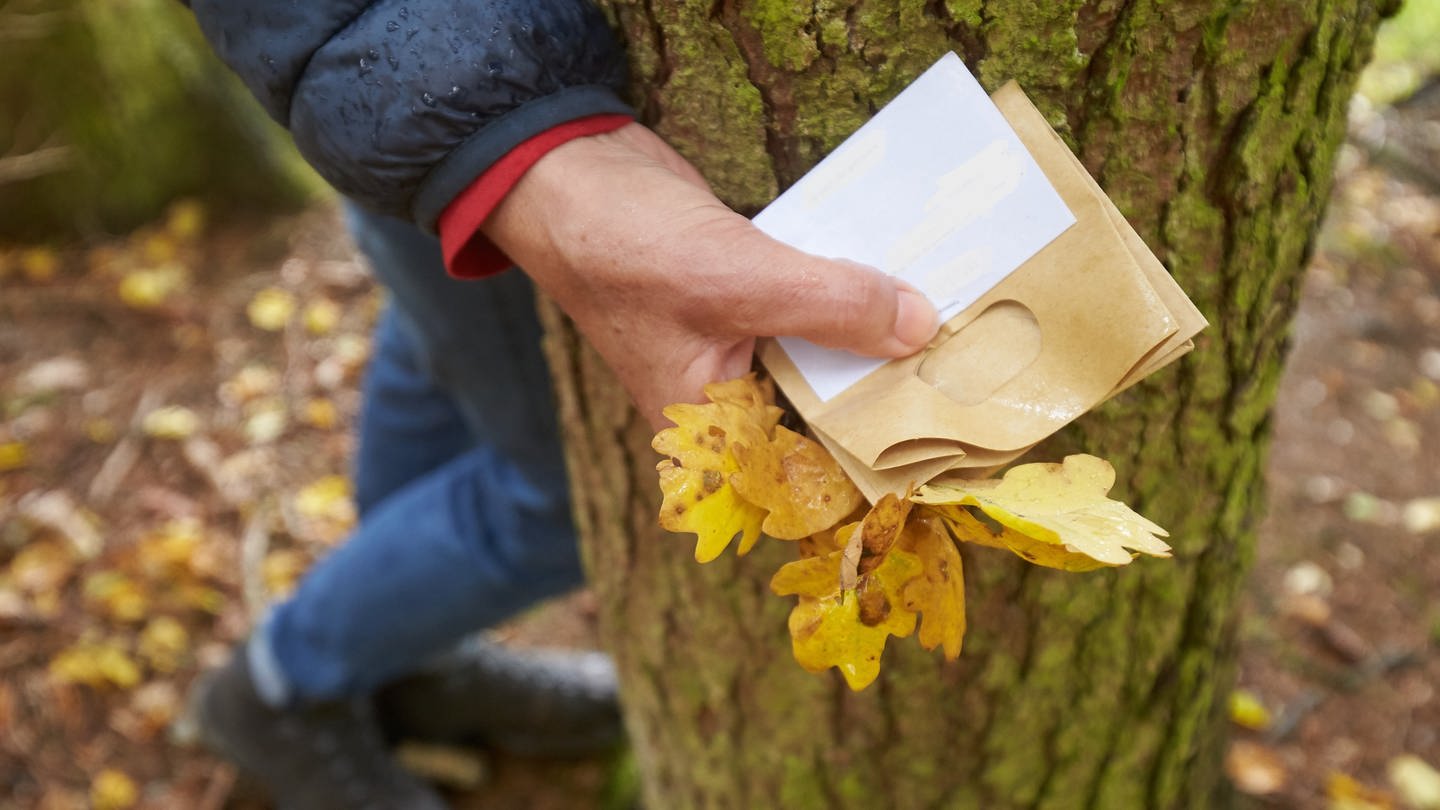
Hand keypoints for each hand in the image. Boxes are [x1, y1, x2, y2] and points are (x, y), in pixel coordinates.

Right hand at [482, 122, 937, 427]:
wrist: (570, 173)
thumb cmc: (623, 245)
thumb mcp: (735, 280)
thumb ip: (831, 307)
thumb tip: (920, 328)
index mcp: (713, 429)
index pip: (807, 475)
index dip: (875, 467)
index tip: (950, 448)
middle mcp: (729, 398)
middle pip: (827, 412)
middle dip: (893, 393)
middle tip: (976, 378)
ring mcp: (741, 346)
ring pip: (828, 356)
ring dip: (880, 337)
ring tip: (962, 327)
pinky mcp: (751, 298)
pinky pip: (817, 309)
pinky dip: (855, 294)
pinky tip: (909, 277)